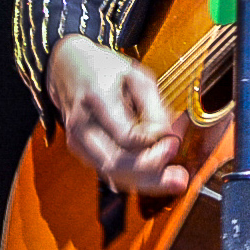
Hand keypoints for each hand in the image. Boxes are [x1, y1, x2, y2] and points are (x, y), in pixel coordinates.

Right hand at [46, 34, 185, 194]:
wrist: (69, 66)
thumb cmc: (107, 70)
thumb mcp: (138, 77)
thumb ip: (155, 108)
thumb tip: (168, 138)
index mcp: (98, 98)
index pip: (127, 137)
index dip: (154, 146)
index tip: (174, 143)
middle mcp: (82, 123)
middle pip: (116, 164)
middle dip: (152, 175)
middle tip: (180, 176)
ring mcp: (77, 139)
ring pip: (112, 174)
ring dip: (145, 182)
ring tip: (173, 179)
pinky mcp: (79, 150)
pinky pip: (107, 172)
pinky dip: (133, 178)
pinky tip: (154, 174)